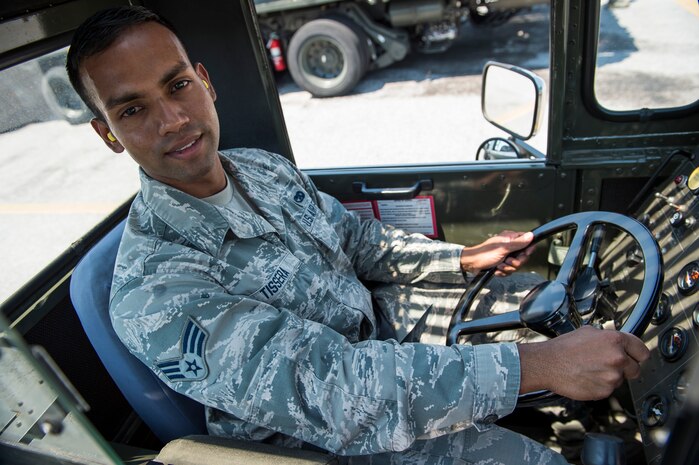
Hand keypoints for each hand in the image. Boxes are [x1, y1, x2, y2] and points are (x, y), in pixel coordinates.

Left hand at [460, 230, 535, 275]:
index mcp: (510, 238)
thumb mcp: (503, 248)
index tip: (521, 254)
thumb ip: (518, 243)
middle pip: (523, 257)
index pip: (527, 242)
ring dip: (507, 268)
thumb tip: (531, 235)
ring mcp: (506, 256)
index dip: (526, 251)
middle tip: (507, 261)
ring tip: (499, 265)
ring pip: (516, 265)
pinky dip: (503, 272)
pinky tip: (496, 269)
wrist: (472, 264)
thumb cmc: (484, 254)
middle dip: (515, 262)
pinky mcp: (503, 264)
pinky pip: (509, 270)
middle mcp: (509, 246)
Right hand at [518, 326, 650, 400]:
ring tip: (591, 369)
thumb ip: (608, 337)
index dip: (638, 354)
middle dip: (625, 367)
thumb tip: (617, 342)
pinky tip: (587, 377)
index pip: (643, 351)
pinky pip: (608, 389)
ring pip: (620, 380)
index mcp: (615, 341)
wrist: (548, 364)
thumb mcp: (588, 332)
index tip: (635, 357)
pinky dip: (600, 385)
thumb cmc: (564, 347)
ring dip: (610, 376)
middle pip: (636, 369)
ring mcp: (612, 377)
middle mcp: (617, 359)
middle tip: (608, 364)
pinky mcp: (604, 392)